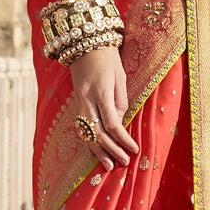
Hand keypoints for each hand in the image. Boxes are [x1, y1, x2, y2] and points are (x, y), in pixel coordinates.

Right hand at [69, 45, 139, 168]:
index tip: (134, 149)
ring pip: (86, 133)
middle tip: (124, 162)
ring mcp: (78, 102)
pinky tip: (94, 154)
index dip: (123, 139)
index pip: (112, 123)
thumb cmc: (107, 58)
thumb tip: (120, 123)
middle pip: (97, 132)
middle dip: (111, 150)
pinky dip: (87, 142)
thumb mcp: (120, 76)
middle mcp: (87, 100)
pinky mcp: (76, 103)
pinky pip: (80, 127)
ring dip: (98, 151)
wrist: (84, 43)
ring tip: (109, 166)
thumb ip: (121, 101)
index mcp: (101, 92)